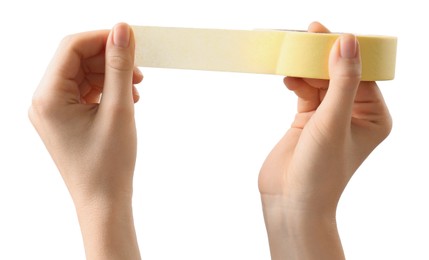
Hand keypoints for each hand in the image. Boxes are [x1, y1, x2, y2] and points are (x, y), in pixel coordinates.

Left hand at [29, 23, 141, 258]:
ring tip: (135, 89)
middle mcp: (44, 101)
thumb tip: (122, 30)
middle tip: (138, 71)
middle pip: (77, 60)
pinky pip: (85, 91)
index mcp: (48, 97)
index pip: (71, 47)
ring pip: (83, 75)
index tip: (130, 39)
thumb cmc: (108, 164)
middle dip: (109, 60)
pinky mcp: (66, 118)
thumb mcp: (119, 109)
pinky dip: (107, 90)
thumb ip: (119, 66)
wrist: (104, 202)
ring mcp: (54, 111)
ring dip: (111, 75)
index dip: (102, 38)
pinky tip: (127, 99)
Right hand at [258, 22, 391, 258]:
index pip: (361, 73)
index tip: (325, 31)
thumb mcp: (333, 121)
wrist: (290, 201)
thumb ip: (341, 80)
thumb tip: (348, 41)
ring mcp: (329, 118)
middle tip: (305, 36)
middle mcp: (354, 115)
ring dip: (306, 70)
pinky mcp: (308, 120)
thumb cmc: (320, 171)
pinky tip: (288, 79)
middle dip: (322, 58)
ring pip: (320, 82)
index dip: (344, 51)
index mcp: (373, 116)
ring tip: (291, 59)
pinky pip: (305, 92)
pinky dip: (297, 83)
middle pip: (339, 74)